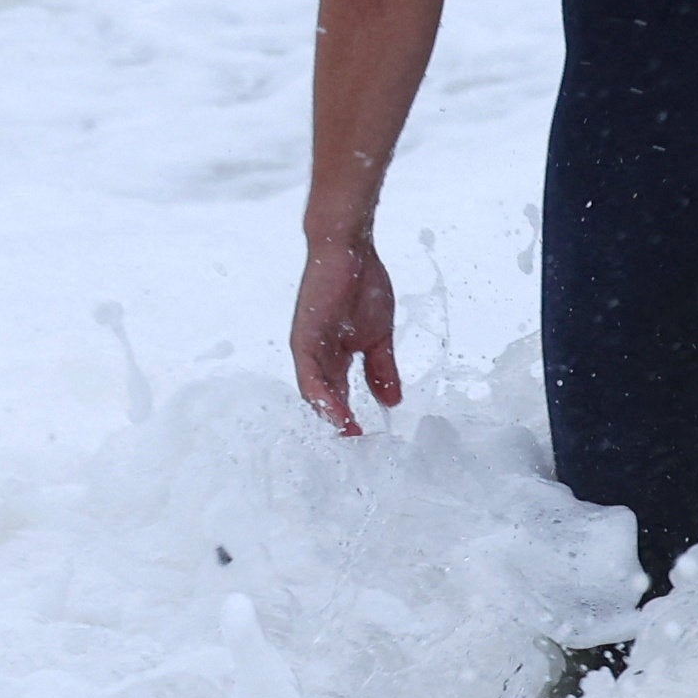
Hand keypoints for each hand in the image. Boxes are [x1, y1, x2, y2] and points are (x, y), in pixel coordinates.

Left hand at [291, 232, 402, 432]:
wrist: (349, 250)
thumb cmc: (362, 285)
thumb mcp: (379, 335)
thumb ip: (382, 368)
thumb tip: (392, 401)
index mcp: (334, 357)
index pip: (339, 395)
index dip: (350, 418)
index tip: (366, 439)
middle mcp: (316, 358)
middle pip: (324, 400)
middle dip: (339, 424)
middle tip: (354, 447)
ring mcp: (309, 349)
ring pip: (313, 393)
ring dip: (328, 416)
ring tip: (346, 437)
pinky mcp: (304, 338)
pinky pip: (309, 374)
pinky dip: (320, 395)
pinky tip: (334, 411)